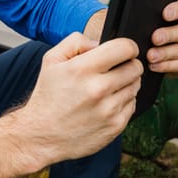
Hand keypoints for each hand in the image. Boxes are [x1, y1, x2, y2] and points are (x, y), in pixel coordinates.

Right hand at [12, 33, 141, 165]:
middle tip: (115, 69)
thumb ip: (76, 42)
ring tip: (107, 88)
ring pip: (135, 86)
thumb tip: (100, 42)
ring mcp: (108, 109)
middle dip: (128, 64)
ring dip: (126, 84)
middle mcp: (98, 89)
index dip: (127, 46)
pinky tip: (107, 103)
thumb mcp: (51, 60)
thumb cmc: (48, 97)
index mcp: (82, 69)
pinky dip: (124, 102)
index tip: (123, 51)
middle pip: (135, 67)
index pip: (125, 48)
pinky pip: (132, 105)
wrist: (42, 135)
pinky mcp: (115, 126)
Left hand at [147, 0, 177, 77]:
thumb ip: (159, 16)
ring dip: (166, 54)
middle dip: (169, 35)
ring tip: (151, 56)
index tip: (165, 14)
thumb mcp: (163, 18)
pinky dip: (168, 66)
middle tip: (155, 39)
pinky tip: (156, 65)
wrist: (170, 47)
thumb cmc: (165, 27)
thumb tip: (145, 18)